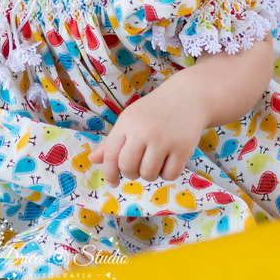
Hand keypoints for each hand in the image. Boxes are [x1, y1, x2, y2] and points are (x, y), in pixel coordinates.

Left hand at [87, 85, 207, 187]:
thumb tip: (92, 160)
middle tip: (138, 167)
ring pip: (149, 174)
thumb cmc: (154, 111)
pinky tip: (169, 161)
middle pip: (128, 168)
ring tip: (155, 160)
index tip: (112, 182)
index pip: (111, 154)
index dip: (109, 172)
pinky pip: (170, 175)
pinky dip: (168, 173)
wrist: (187, 97)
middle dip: (131, 173)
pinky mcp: (183, 148)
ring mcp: (164, 140)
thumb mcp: (129, 120)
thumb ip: (111, 142)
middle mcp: (144, 131)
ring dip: (150, 174)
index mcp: (127, 123)